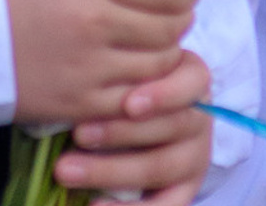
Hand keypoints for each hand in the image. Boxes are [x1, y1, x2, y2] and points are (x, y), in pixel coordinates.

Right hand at [0, 0, 194, 129]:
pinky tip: (138, 78)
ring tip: (159, 47)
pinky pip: (133, 97)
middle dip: (178, 22)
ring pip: (158, 63)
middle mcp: (98, 18)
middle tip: (175, 19)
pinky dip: (143, 89)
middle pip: (168, 26)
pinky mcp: (80, 102)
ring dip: (165, 55)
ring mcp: (91, 65)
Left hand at [61, 48, 211, 201]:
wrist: (143, 122)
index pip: (191, 83)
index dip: (163, 95)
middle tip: (78, 134)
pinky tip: (94, 204)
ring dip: (111, 171)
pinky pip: (165, 205)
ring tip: (67, 170)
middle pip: (170, 127)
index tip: (128, 105)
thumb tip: (82, 80)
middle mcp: (199, 119)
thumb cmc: (129, 85)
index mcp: (193, 80)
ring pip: (160, 167)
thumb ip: (119, 76)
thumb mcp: (132, 72)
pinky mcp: (185, 190)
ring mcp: (194, 158)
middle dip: (120, 132)